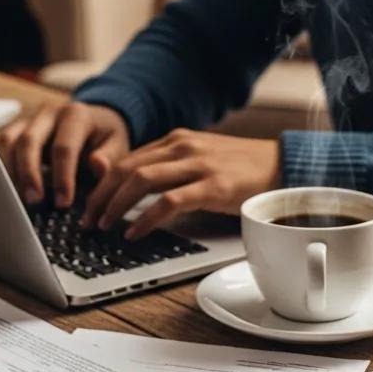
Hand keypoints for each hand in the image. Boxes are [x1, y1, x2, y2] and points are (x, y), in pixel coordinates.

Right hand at [0, 102, 129, 207]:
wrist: (95, 120)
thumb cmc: (105, 138)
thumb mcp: (118, 145)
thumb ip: (110, 157)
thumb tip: (98, 165)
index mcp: (76, 115)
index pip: (64, 147)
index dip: (63, 177)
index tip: (64, 202)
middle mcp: (48, 113)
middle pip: (28, 141)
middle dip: (29, 174)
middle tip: (33, 201)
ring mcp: (28, 120)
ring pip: (7, 141)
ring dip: (7, 172)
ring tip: (14, 199)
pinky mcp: (14, 130)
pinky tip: (1, 188)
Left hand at [81, 129, 280, 238]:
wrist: (284, 165)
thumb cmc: (242, 169)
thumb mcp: (201, 160)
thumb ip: (171, 168)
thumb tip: (136, 191)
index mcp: (177, 139)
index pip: (127, 159)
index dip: (102, 184)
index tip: (90, 204)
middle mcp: (183, 146)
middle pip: (126, 168)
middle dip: (100, 196)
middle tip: (87, 220)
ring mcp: (198, 164)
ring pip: (140, 181)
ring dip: (115, 206)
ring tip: (104, 226)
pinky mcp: (213, 186)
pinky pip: (168, 202)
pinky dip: (145, 219)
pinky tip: (134, 232)